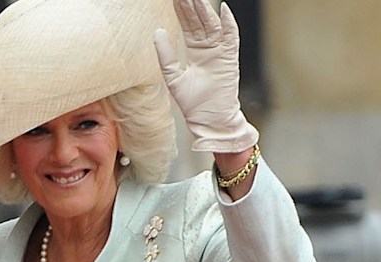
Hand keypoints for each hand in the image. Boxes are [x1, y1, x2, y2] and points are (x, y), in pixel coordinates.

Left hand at [154, 0, 257, 152]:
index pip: (188, 25)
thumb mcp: (173, 77)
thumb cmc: (193, 104)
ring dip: (206, 10)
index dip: (182, 10)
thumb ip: (166, 55)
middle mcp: (209, 49)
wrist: (209, 121)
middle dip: (193, 4)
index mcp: (195, 52)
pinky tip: (224, 10)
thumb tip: (158, 31)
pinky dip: (228, 24)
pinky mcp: (230, 60)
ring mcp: (220, 52)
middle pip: (200, 21)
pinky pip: (231, 38)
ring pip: (213, 25)